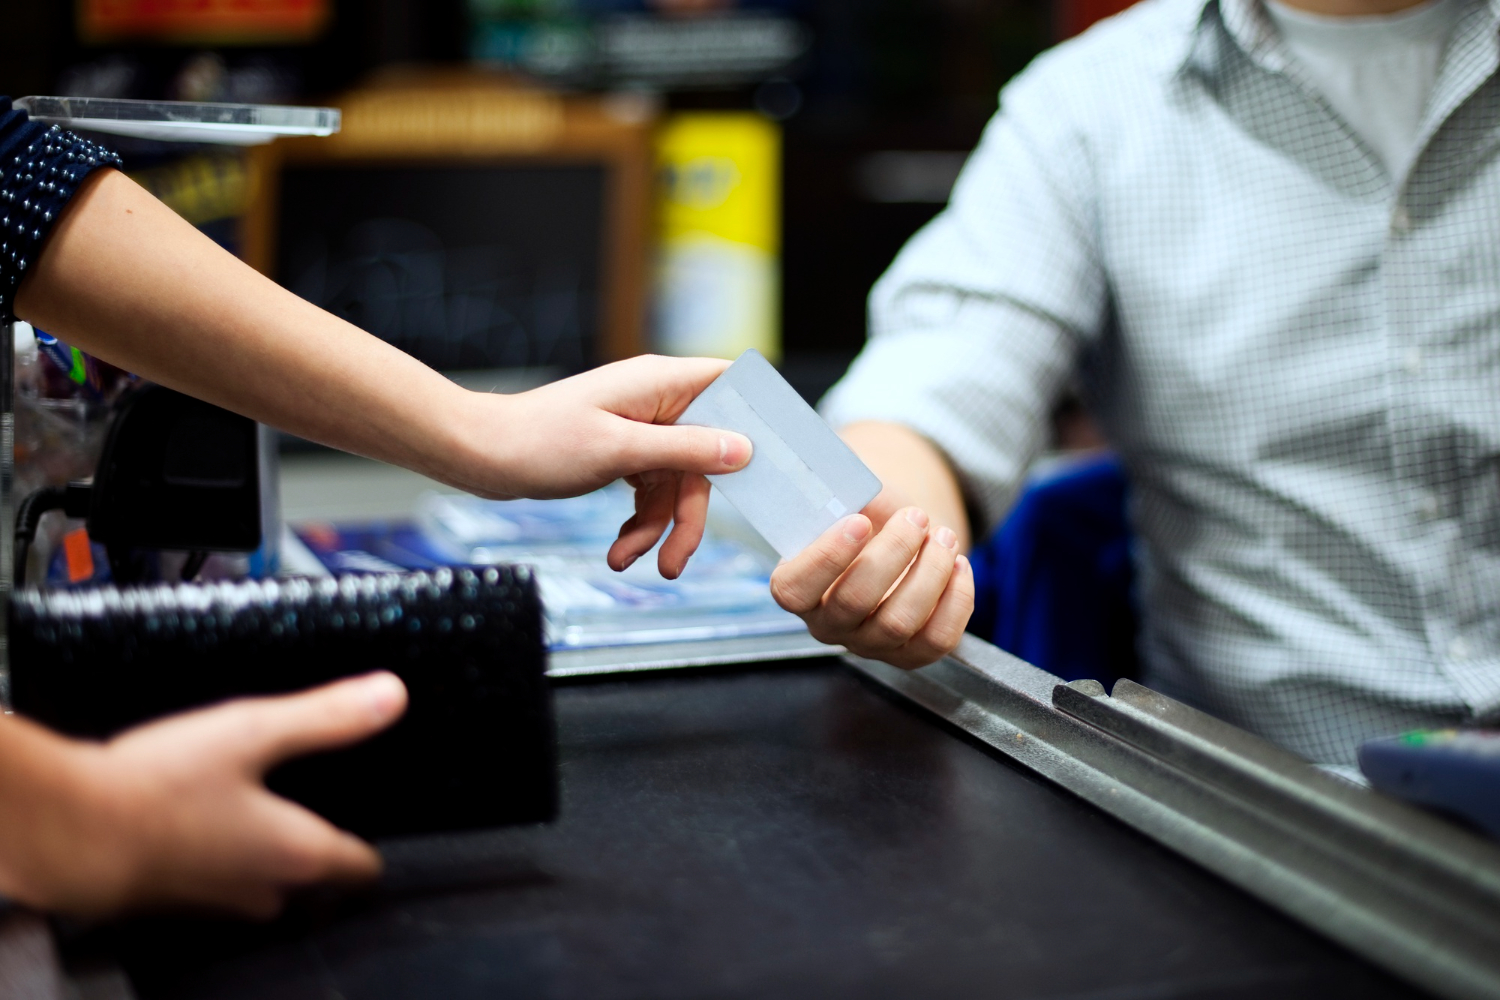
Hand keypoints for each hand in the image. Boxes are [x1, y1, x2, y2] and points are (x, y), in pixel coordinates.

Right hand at [0, 672, 406, 918]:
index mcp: (299, 855)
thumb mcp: (253, 731)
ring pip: (260, 882)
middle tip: (316, 807)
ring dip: (265, 851)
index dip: (370, 847)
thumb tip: (392, 697)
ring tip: (259, 807)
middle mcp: (264, 890)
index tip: (374, 822)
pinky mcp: (170, 896)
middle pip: (312, 879)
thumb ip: (325, 717)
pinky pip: (213, 876)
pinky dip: (218, 851)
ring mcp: (214, 900)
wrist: (67, 831)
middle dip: (319, 848)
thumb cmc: (163, 784)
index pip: (360, 868)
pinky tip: (201, 815)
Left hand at [449, 355, 752, 578]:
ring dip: (658, 528)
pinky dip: (638, 524)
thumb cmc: (541, 441)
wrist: (482, 456)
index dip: (757, 419)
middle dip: (689, 514)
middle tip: (676, 560)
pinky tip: (619, 551)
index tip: (773, 464)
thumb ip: (685, 450)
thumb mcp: (620, 450)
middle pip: (705, 458)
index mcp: (662, 383)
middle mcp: (657, 402)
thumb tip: (743, 449)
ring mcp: (639, 429)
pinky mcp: (622, 453)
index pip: (731, 385)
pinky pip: (649, 492)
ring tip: (631, 561)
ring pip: (675, 484)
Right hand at [769, 497, 974, 668]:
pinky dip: (957, 599)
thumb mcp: (847, 502)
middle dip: (894, 551)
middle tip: (916, 517)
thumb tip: (862, 485)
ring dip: (931, 571)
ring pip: (900, 622)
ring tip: (943, 536)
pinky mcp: (910, 656)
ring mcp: (869, 645)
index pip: (794, 589)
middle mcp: (828, 624)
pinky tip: (959, 565)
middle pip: (854, 601)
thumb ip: (845, 494)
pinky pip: (938, 639)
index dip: (826, 556)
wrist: (892, 544)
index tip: (860, 521)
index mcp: (797, 589)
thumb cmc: (864, 520)